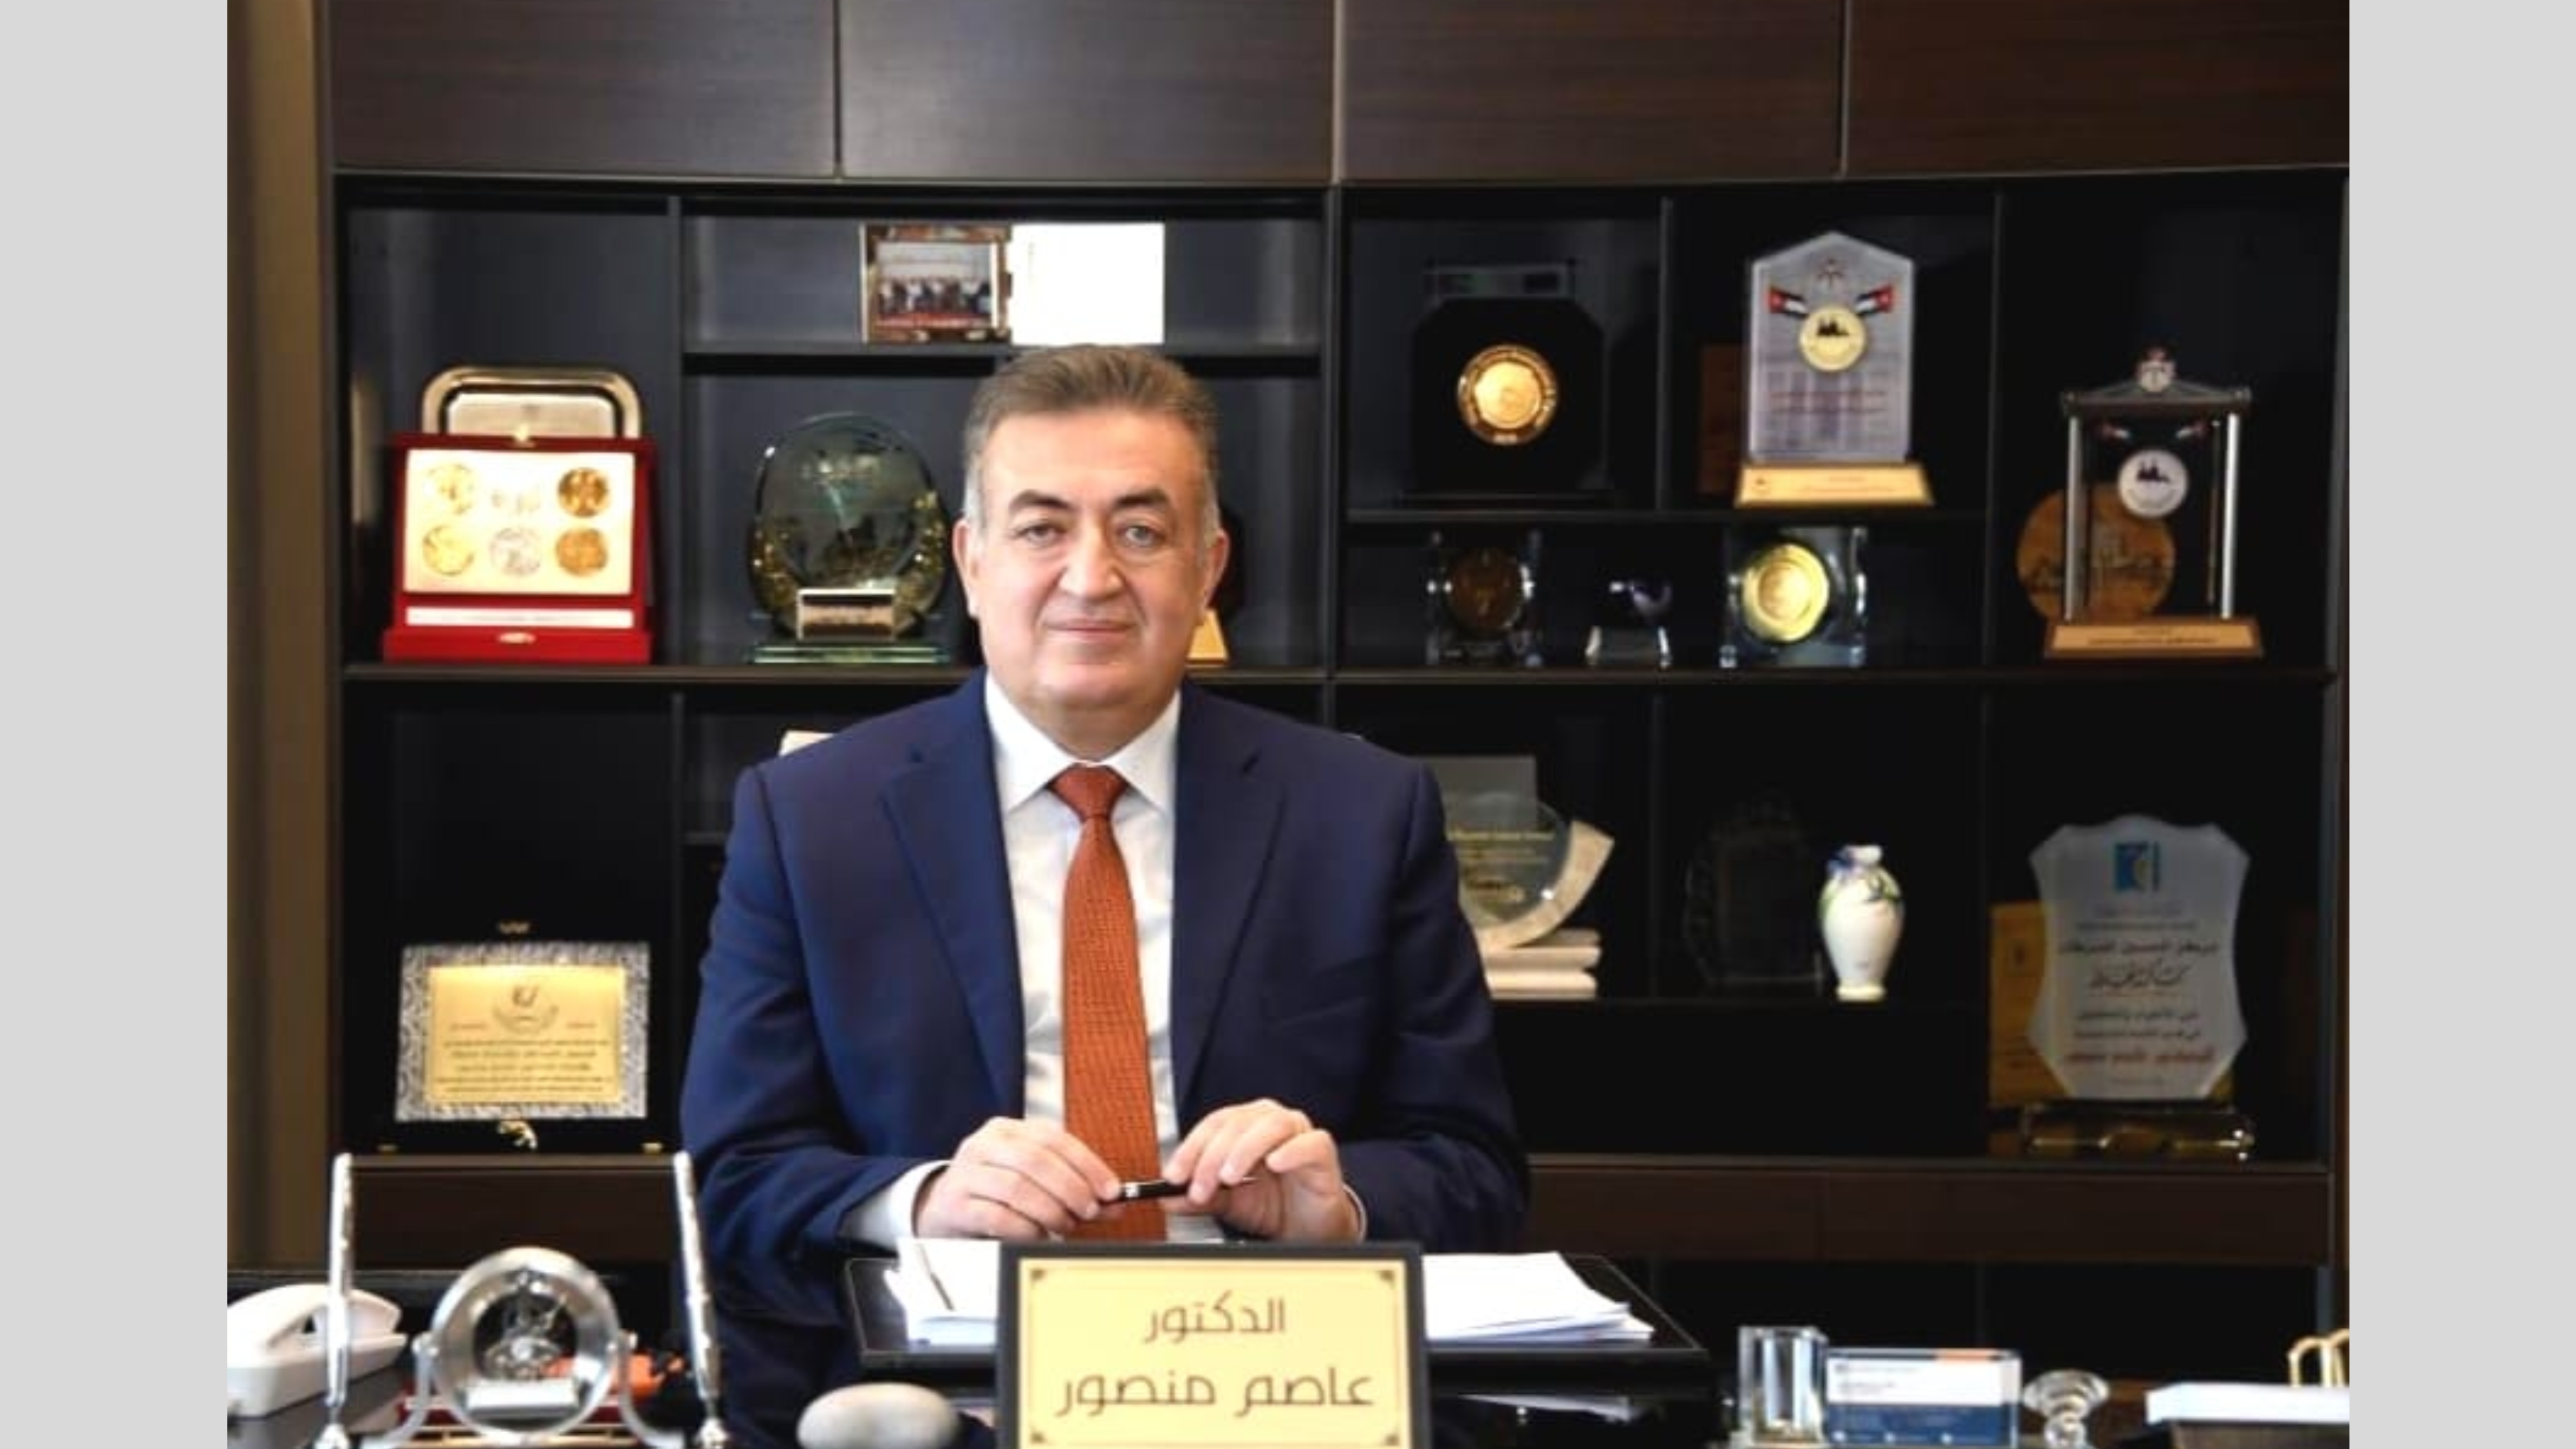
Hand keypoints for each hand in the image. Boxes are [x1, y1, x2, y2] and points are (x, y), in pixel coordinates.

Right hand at [913, 1116, 1129, 1240]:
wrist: (939, 1209)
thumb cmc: (994, 1193)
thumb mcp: (1031, 1180)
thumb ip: (1071, 1187)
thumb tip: (1113, 1202)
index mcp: (1008, 1130)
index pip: (1054, 1139)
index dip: (1087, 1164)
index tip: (1111, 1190)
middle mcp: (985, 1144)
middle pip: (1036, 1160)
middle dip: (1070, 1188)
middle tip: (1090, 1212)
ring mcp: (966, 1172)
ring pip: (1016, 1186)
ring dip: (1050, 1210)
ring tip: (1065, 1226)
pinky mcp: (954, 1204)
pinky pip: (996, 1215)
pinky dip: (1025, 1228)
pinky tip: (1037, 1237)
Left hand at [1164, 1098, 1360, 1242]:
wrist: (1307, 1229)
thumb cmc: (1272, 1206)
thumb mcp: (1227, 1203)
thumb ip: (1199, 1197)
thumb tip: (1167, 1197)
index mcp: (1244, 1126)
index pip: (1213, 1125)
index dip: (1191, 1148)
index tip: (1174, 1176)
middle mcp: (1269, 1122)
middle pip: (1236, 1124)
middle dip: (1212, 1157)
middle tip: (1199, 1187)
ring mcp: (1298, 1133)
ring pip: (1269, 1126)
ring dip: (1244, 1150)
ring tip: (1229, 1178)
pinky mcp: (1321, 1151)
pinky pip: (1308, 1143)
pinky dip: (1290, 1151)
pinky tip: (1274, 1164)